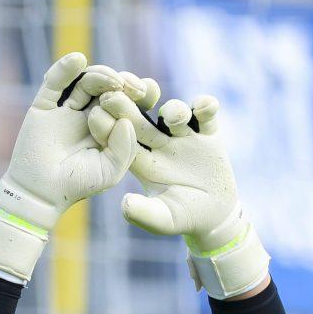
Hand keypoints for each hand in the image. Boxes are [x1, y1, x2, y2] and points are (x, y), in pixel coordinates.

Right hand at [0, 52, 138, 284]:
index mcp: (108, 128)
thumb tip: (124, 120)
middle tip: (132, 87)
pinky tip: (78, 60)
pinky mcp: (44, 105)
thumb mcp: (110, 171)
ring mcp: (66, 108)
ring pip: (86, 81)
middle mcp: (88, 114)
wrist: (40, 193)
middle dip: (122, 82)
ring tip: (111, 81)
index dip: (138, 93)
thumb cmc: (77, 185)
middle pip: (108, 87)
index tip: (148, 91)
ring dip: (101, 75)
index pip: (126, 103)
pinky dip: (65, 68)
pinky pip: (55, 82)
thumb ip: (124, 148)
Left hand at [90, 91, 269, 297]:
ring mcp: (183, 136)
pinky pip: (206, 115)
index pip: (121, 141)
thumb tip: (125, 204)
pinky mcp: (208, 134)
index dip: (110, 127)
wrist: (214, 215)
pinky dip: (206, 107)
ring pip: (174, 113)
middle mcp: (159, 144)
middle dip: (129, 107)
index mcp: (141, 162)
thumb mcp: (164, 220)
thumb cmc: (184, 218)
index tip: (98, 113)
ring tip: (177, 118)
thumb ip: (144, 213)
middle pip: (142, 121)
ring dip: (174, 110)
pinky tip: (204, 107)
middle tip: (117, 93)